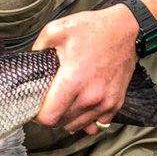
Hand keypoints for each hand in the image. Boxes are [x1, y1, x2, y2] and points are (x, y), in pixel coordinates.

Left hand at [32, 4, 137, 134]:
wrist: (125, 29)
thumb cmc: (94, 29)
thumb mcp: (56, 30)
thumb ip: (38, 48)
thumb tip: (31, 62)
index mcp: (73, 81)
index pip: (49, 118)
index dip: (38, 114)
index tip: (36, 106)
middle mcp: (91, 96)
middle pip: (62, 124)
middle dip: (52, 114)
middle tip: (49, 100)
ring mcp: (105, 102)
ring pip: (78, 126)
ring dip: (68, 118)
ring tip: (65, 102)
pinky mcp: (116, 103)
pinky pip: (97, 123)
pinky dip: (87, 119)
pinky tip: (81, 105)